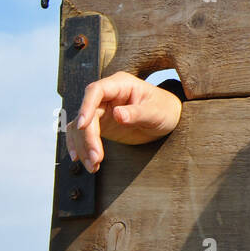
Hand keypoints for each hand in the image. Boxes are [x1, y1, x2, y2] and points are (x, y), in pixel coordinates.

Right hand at [64, 70, 182, 171]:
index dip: (86, 107)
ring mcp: (101, 110)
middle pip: (87, 114)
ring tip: (93, 166)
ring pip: (81, 127)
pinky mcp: (100, 124)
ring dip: (84, 147)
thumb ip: (137, 113)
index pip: (96, 91)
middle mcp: (107, 96)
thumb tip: (117, 114)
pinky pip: (82, 134)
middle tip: (96, 158)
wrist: (168, 119)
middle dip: (88, 137)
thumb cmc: (165, 109)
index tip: (82, 126)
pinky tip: (82, 160)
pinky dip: (81, 147)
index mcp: (121, 84)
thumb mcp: (156, 112)